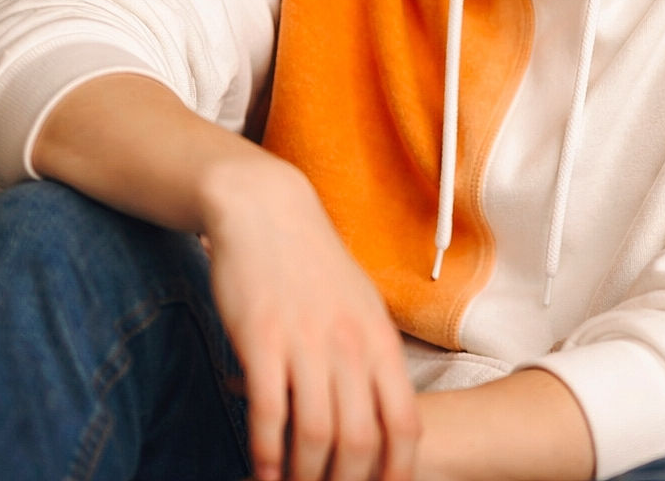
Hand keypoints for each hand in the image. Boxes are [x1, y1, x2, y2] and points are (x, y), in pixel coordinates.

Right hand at [200, 152, 420, 480]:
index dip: (396, 472)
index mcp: (378, 337)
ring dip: (305, 477)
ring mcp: (306, 341)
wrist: (267, 209)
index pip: (404, 422)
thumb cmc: (312, 260)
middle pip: (360, 440)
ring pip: (316, 434)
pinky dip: (265, 453)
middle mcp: (349, 343)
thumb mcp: (360, 301)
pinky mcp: (262, 338)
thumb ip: (371, 353)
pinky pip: (269, 412)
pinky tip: (261, 471)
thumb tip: (380, 404)